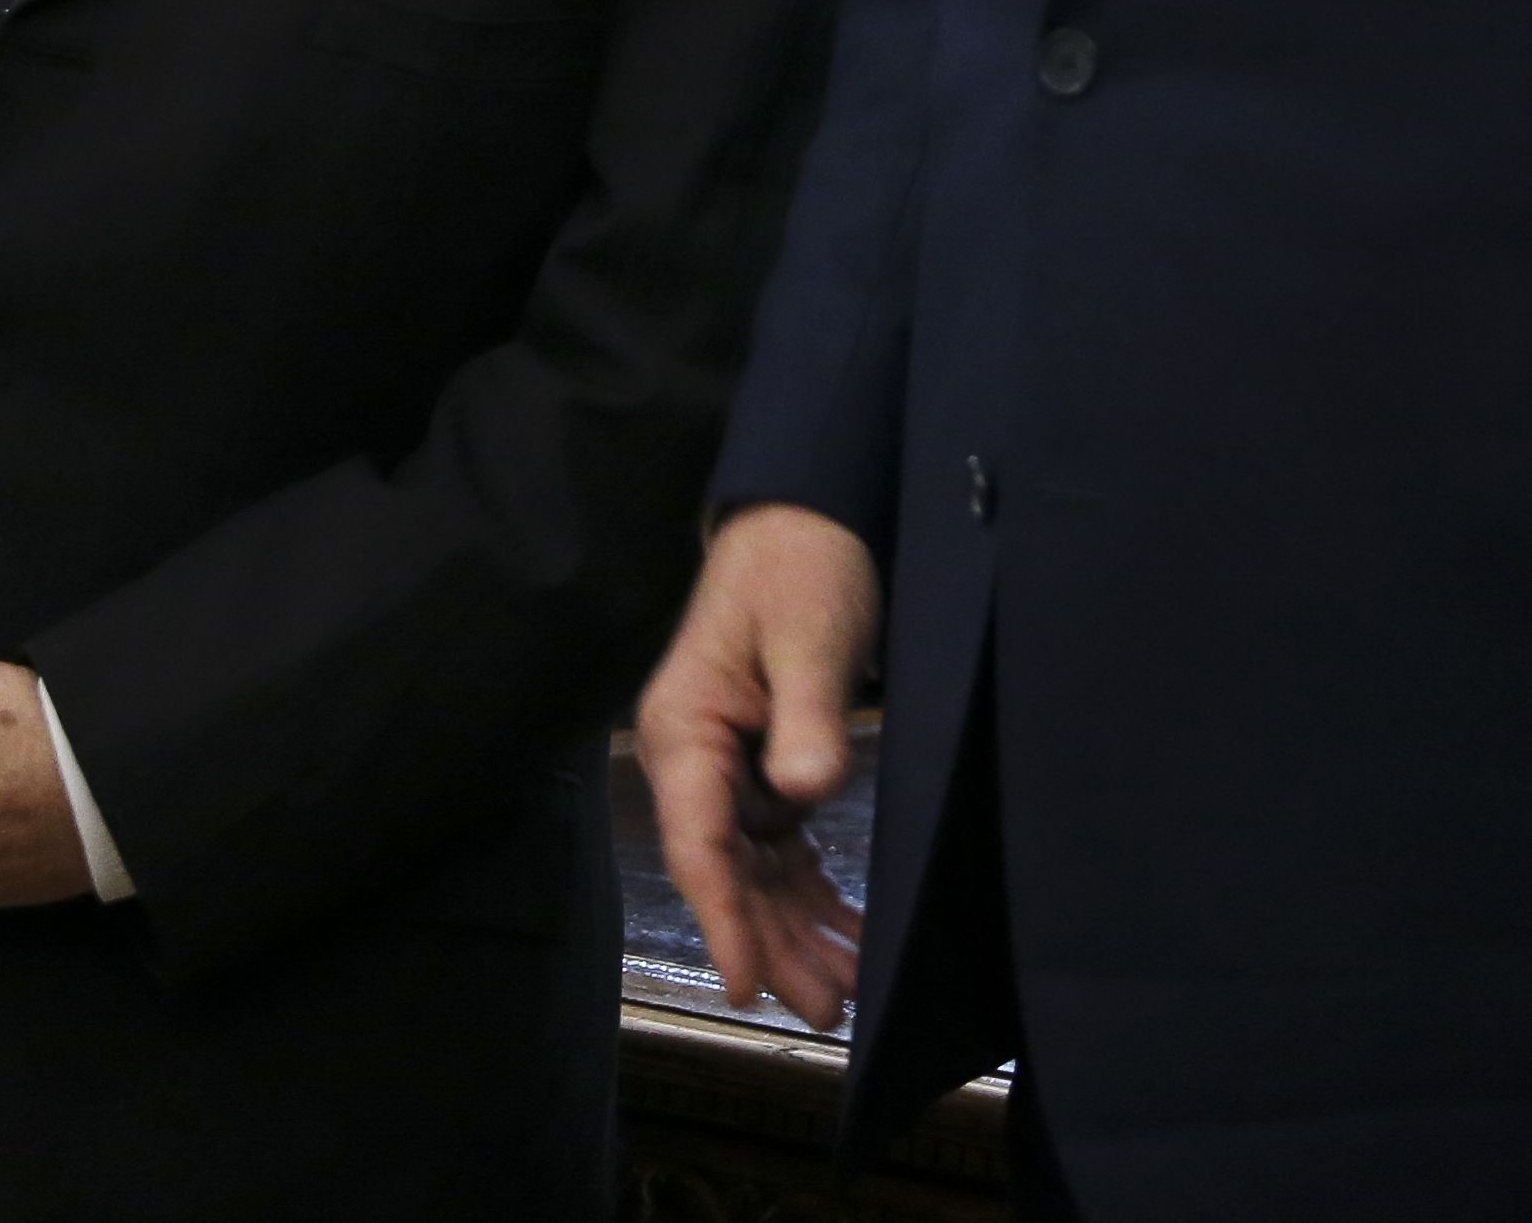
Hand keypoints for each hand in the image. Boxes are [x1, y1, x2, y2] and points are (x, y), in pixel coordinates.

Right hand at [640, 503, 882, 1029]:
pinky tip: (845, 938)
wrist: (807, 521)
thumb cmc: (800, 566)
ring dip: (794, 932)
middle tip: (825, 1009)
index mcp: (685, 729)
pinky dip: (811, 895)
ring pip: (756, 873)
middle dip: (771, 943)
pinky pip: (782, 851)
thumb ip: (805, 714)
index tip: (744, 983)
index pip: (699, 842)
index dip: (722, 917)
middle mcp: (696, 760)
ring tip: (842, 993)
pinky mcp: (764, 771)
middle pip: (728, 872)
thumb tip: (803, 790)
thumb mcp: (809, 635)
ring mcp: (729, 771)